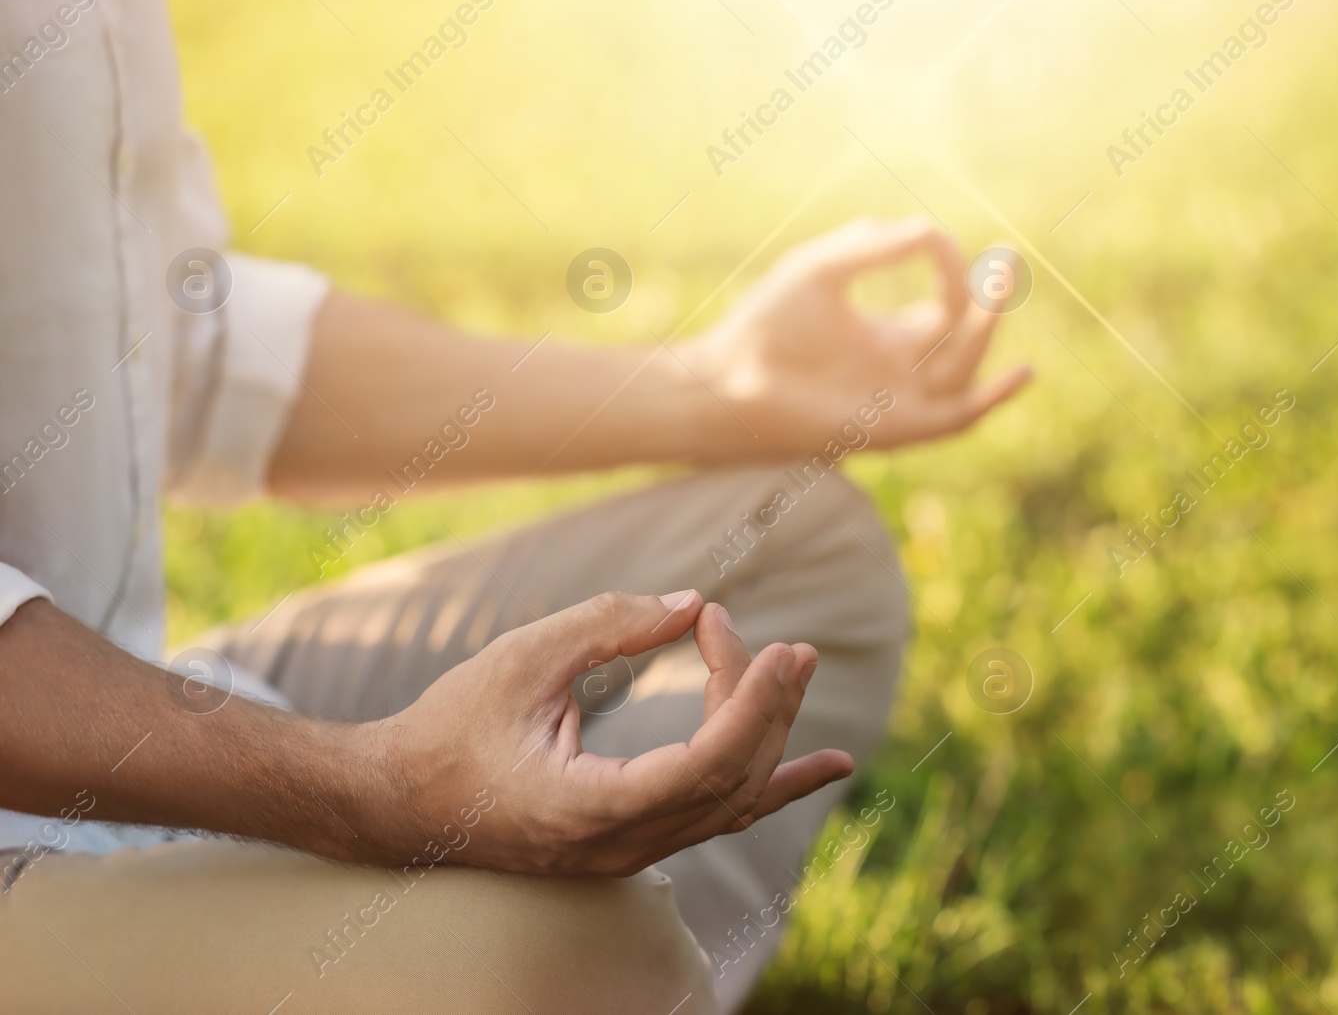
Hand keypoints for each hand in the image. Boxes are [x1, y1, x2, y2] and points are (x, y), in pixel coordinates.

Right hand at [368, 590, 849, 875]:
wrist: (394, 804)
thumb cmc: (448, 729)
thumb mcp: (521, 660)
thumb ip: (608, 625)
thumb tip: (692, 603)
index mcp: (590, 810)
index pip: (705, 766)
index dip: (748, 702)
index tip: (761, 639)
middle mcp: (620, 846)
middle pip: (731, 780)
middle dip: (767, 704)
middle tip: (781, 641)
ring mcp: (629, 853)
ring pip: (732, 802)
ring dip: (773, 733)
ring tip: (802, 671)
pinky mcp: (632, 840)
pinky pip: (717, 813)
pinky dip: (772, 781)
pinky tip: (826, 765)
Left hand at [683, 217, 1032, 459]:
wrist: (729, 381)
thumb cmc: (764, 327)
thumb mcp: (821, 270)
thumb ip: (874, 245)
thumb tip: (931, 230)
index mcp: (884, 339)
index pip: (943, 308)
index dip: (952, 273)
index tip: (937, 242)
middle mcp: (900, 374)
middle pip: (965, 340)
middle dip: (990, 300)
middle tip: (1009, 259)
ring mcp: (900, 402)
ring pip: (965, 370)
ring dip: (986, 331)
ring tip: (995, 290)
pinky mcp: (898, 428)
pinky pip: (957, 420)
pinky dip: (993, 400)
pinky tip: (1024, 372)